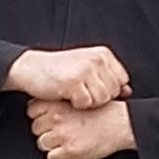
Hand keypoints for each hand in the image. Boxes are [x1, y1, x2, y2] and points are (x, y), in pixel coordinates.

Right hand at [7, 45, 128, 107]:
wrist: (30, 68)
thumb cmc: (59, 71)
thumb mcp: (86, 69)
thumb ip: (107, 78)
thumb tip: (128, 92)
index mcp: (102, 54)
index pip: (122, 79)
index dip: (110, 90)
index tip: (93, 89)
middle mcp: (97, 59)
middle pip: (113, 91)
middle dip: (99, 98)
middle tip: (81, 92)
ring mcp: (86, 70)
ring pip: (102, 99)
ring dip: (88, 102)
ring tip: (75, 94)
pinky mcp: (74, 82)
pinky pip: (86, 103)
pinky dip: (76, 105)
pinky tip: (67, 96)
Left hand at [28, 96, 135, 158]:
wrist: (122, 123)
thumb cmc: (104, 111)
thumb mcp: (79, 98)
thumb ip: (60, 102)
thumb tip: (39, 109)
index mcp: (58, 102)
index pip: (32, 110)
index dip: (39, 115)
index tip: (48, 119)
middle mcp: (57, 117)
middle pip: (35, 128)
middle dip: (46, 131)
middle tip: (61, 131)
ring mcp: (62, 134)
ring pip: (42, 143)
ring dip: (52, 145)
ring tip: (68, 141)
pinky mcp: (70, 150)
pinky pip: (52, 158)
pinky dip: (60, 157)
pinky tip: (71, 150)